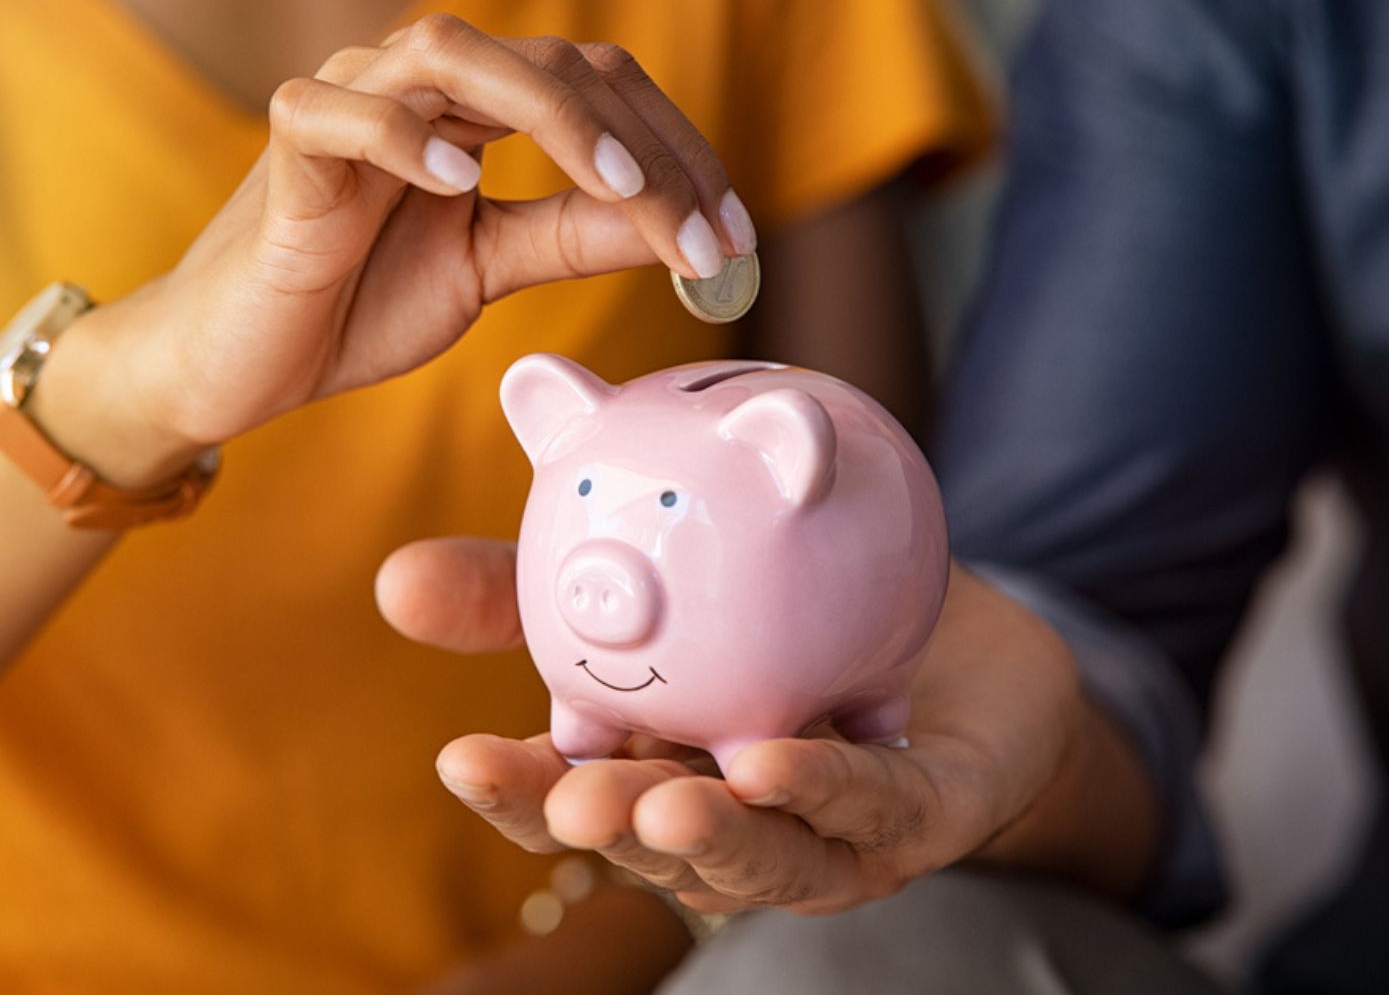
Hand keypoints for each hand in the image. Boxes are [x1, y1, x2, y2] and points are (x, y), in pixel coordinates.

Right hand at [35, 16, 754, 486]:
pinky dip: (399, 137)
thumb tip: (671, 227)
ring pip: (455, 54)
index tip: (734, 238)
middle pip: (555, 65)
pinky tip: (459, 184)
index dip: (677, 153)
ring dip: (554, 118)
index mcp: (479, 110)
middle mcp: (423, 85)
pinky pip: (337, 112)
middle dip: (644, 149)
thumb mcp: (490, 268)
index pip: (600, 91)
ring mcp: (350, 102)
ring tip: (620, 191)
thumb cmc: (362, 301)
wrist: (248, 358)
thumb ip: (571, 237)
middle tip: (704, 236)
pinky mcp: (288, 148)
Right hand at [377, 539, 1155, 914]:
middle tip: (567, 798)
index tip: (459, 759)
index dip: (521, 790)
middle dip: (606, 830)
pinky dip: (825, 790)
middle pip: (653, 844)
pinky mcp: (919, 817)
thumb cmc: (789, 617)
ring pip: (762, 857)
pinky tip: (777, 761)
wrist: (949, 621)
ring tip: (660, 807)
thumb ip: (536, 587)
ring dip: (709, 839)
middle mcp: (733, 820)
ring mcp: (826, 834)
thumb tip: (394, 577)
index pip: (575, 796)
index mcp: (659, 770)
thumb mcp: (656, 584)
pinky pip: (872, 810)